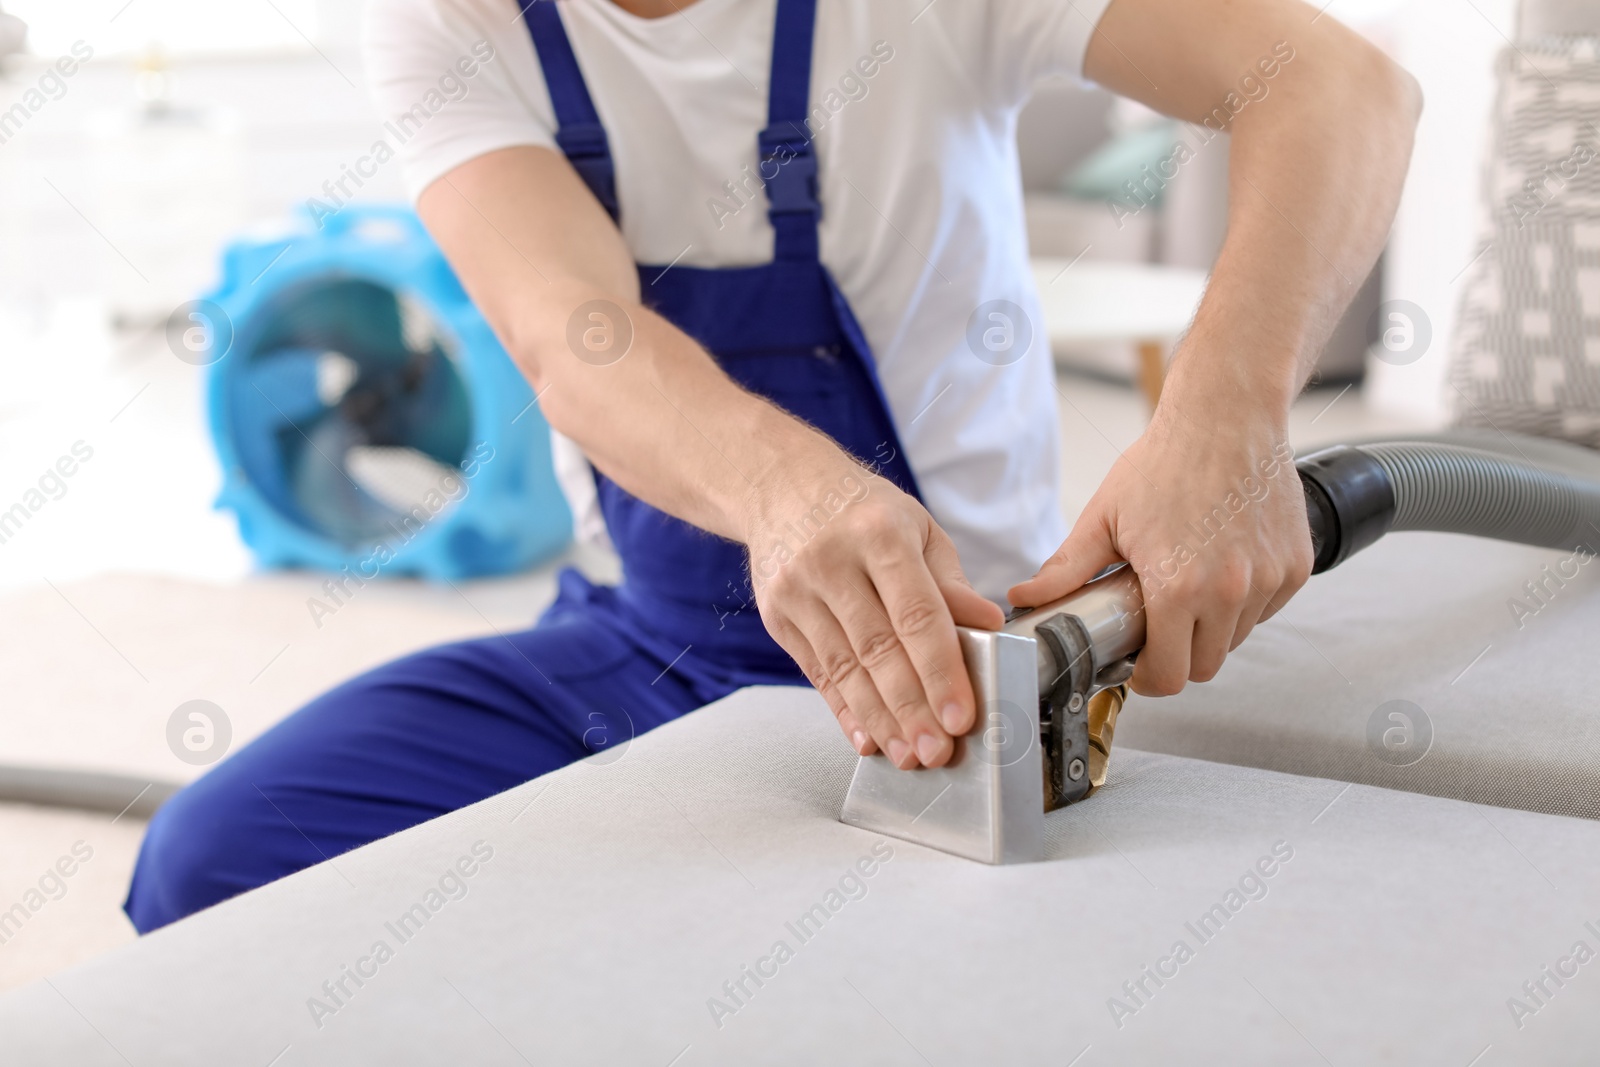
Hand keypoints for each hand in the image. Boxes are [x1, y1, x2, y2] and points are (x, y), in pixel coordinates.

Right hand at [747, 454, 1003, 767]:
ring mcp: (798, 590)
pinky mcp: (777, 615)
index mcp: (879, 534)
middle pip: (878, 650)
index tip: (961, 716)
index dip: (941, 671)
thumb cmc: (862, 510)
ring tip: (909, 755)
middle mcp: (833, 561)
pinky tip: (869, 737)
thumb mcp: (916, 528)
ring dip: (880, 720)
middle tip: (938, 752)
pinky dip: (845, 710)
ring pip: (845, 669)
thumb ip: (950, 583)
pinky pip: (817, 673)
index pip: (917, 615)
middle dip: (912, 709)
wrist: (780, 487)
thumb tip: (989, 626)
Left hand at [1008, 408, 1312, 695]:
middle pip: (1205, 667)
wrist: (1227, 417)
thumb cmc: (1166, 460)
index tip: (1139, 665)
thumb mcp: (1104, 517)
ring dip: (1212, 628)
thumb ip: (1066, 568)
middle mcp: (1231, 591)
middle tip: (1158, 626)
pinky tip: (1221, 566)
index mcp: (1179, 587)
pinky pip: (1266, 609)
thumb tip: (1025, 596)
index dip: (1149, 678)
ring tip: (1189, 585)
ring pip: (1237, 639)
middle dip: (1178, 657)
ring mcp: (1269, 580)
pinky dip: (1245, 602)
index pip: (1169, 676)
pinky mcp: (1297, 566)